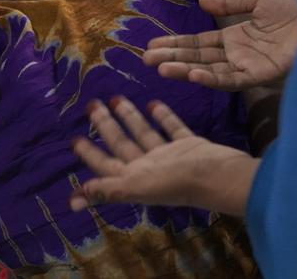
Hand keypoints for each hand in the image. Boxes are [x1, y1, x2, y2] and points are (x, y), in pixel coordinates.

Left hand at [70, 98, 256, 215]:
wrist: (221, 177)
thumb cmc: (177, 182)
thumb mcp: (138, 187)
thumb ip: (108, 190)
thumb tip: (74, 199)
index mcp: (135, 179)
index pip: (105, 165)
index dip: (89, 154)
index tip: (75, 138)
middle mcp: (150, 168)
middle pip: (122, 144)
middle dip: (105, 126)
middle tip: (91, 104)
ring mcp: (170, 157)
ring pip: (144, 133)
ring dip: (130, 117)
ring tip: (115, 97)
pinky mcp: (190, 145)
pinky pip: (172, 128)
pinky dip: (163, 116)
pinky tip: (153, 102)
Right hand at [144, 0, 296, 90]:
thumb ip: (229, 3)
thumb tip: (202, 0)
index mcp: (237, 37)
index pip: (199, 43)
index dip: (176, 44)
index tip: (152, 46)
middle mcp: (240, 54)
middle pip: (199, 58)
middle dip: (173, 58)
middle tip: (146, 60)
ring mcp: (251, 64)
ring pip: (211, 71)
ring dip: (186, 70)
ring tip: (162, 69)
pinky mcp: (265, 73)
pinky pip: (234, 78)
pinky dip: (213, 77)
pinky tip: (193, 74)